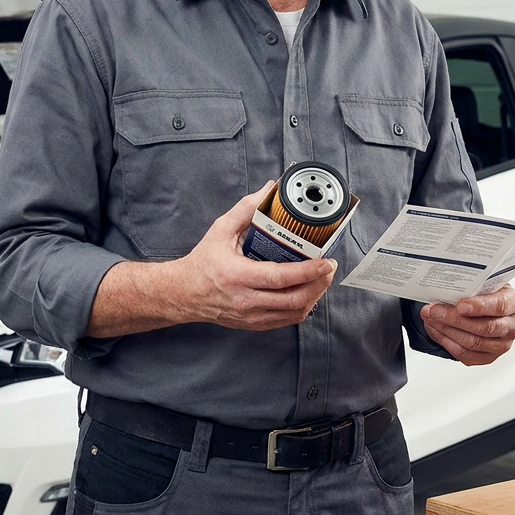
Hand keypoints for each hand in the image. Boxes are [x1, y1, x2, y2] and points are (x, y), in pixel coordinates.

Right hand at [173, 181, 337, 330]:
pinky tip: (307, 292)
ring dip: (314, 295)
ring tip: (322, 278)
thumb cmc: (203, 263)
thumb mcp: (220, 230)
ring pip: (294, 312)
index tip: (325, 261)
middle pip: (294, 298)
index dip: (308, 271)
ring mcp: (252, 316)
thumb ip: (245, 208)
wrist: (185, 293)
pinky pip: (287, 319)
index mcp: (238, 276)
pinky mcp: (255, 324)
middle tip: (329, 267)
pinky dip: (302, 306)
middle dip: (319, 283)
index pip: (281, 277)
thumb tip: (268, 190)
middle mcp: (246, 300)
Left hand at [421, 286, 514, 365]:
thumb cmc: (486, 292)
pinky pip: (466, 355)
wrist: (487, 307)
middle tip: (434, 310)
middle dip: (455, 319)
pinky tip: (436, 331)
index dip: (480, 307)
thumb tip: (445, 286)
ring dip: (447, 330)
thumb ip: (473, 285)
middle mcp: (513, 326)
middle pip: (485, 328)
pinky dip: (447, 343)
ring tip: (430, 318)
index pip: (500, 306)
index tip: (460, 305)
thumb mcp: (485, 282)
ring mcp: (503, 345)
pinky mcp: (489, 357)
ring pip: (473, 343)